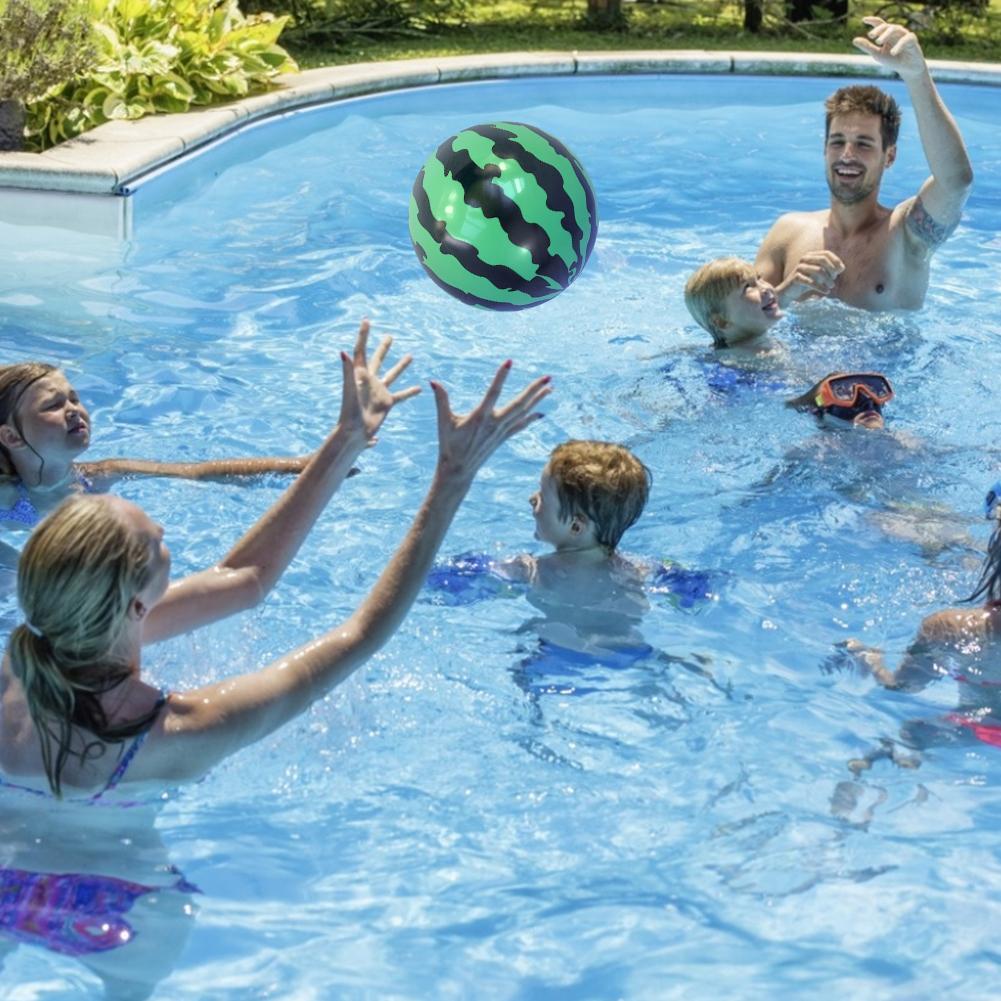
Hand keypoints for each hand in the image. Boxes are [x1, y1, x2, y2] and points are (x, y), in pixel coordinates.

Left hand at [338, 319, 420, 444]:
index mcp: (359, 374)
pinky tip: (420, 388)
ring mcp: (379, 391)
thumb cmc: (349, 411)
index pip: (361, 350)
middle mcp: (370, 380)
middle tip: (390, 336)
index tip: (366, 320)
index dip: (363, 335)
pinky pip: (401, 395)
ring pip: (392, 375)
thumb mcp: (349, 388)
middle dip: (383, 348)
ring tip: (411, 356)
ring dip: (401, 366)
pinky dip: (410, 392)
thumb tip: (343, 352)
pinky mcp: (387, 403)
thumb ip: (347, 370)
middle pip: (377, 359)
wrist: (355, 432)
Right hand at [430, 361, 550, 482]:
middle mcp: (495, 424)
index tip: (509, 361)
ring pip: (523, 412)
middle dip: (534, 389)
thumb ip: (441, 400)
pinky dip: (531, 417)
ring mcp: (501, 432)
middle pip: (519, 404)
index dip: (501, 376)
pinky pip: (521, 425)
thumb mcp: (444, 421)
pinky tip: (541, 411)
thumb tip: (433, 381)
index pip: (493, 392)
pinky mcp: (503, 438)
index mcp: (480, 417)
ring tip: (550, 386)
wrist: (458, 470)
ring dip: (537, 399)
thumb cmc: (449, 445)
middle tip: (547, 377)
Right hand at [787, 250, 843, 296]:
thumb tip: (841, 268)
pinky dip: (820, 287)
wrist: (789, 292)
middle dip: (832, 270)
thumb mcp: (819, 275)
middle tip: (835, 279)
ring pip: (819, 270)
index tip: (841, 270)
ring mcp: (799, 267)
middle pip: (823, 260)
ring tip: (831, 287)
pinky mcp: (796, 278)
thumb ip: (830, 270)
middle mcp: (804, 259)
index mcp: (810, 255)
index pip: (826, 253)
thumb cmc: (807, 282)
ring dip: (827, 280)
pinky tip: (826, 291)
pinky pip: (811, 281)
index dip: (835, 260)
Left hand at [853, 16, 926, 81]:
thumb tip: (854, 40)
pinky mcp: (912, 40)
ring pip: (896, 29)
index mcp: (887, 34)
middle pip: (887, 26)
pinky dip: (899, 45)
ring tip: (878, 42)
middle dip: (879, 29)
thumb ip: (867, 47)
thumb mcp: (877, 54)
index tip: (864, 20)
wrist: (906, 69)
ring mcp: (904, 35)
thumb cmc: (892, 60)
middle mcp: (895, 32)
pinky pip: (906, 39)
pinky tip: (893, 52)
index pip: (880, 24)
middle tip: (871, 36)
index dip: (872, 20)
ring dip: (886, 34)